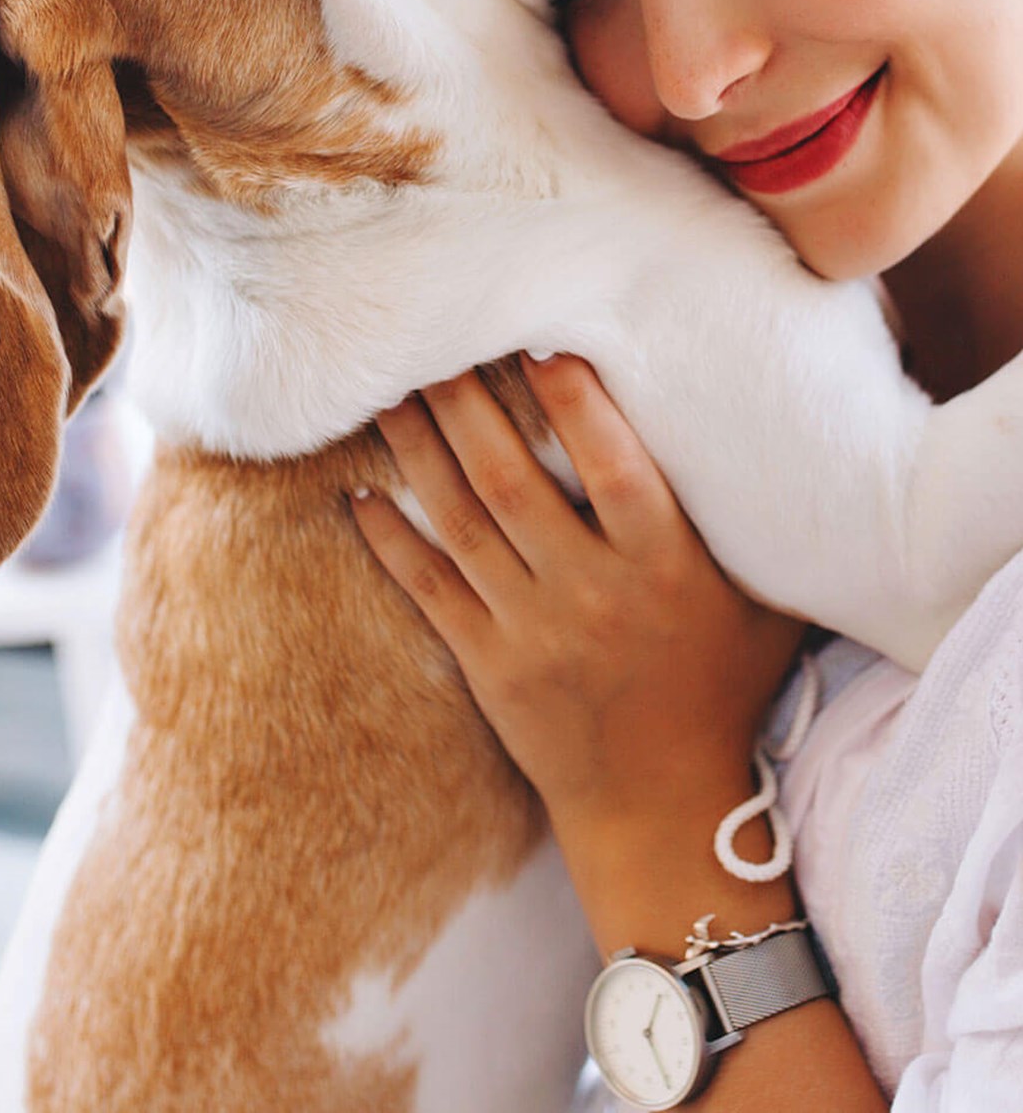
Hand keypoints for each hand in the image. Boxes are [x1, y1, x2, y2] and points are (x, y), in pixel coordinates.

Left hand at [351, 355, 803, 849]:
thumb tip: (789, 439)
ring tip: (389, 389)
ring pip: (461, 524)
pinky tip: (360, 495)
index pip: (615, 470)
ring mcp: (533, 632)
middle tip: (432, 339)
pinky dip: (392, 542)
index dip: (576, 404)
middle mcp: (594, 595)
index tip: (541, 341)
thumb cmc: (722, 689)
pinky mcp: (488, 667)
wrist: (665, 809)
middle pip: (513, 483)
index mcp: (666, 569)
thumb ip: (759, 530)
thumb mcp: (766, 608)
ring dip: (420, 452)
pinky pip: (430, 591)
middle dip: (468, 405)